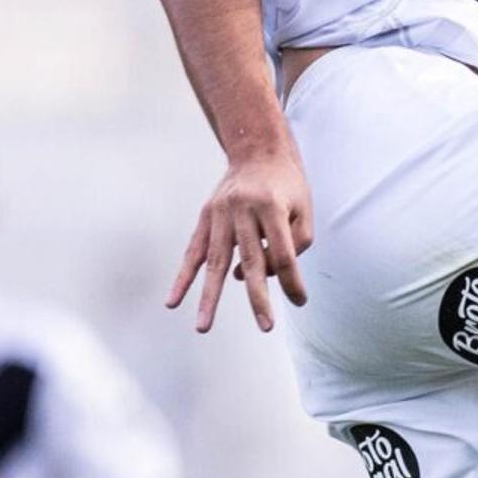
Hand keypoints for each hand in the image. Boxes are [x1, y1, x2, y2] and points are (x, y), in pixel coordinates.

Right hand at [168, 142, 312, 331]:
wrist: (257, 150)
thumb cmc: (287, 186)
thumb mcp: (304, 209)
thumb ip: (294, 245)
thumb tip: (254, 276)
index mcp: (272, 205)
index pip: (283, 252)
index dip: (292, 280)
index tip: (299, 301)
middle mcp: (242, 209)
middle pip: (251, 261)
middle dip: (258, 297)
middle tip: (265, 326)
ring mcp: (219, 213)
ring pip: (215, 261)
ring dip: (208, 297)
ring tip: (203, 327)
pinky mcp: (205, 217)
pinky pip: (192, 252)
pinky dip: (183, 278)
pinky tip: (173, 301)